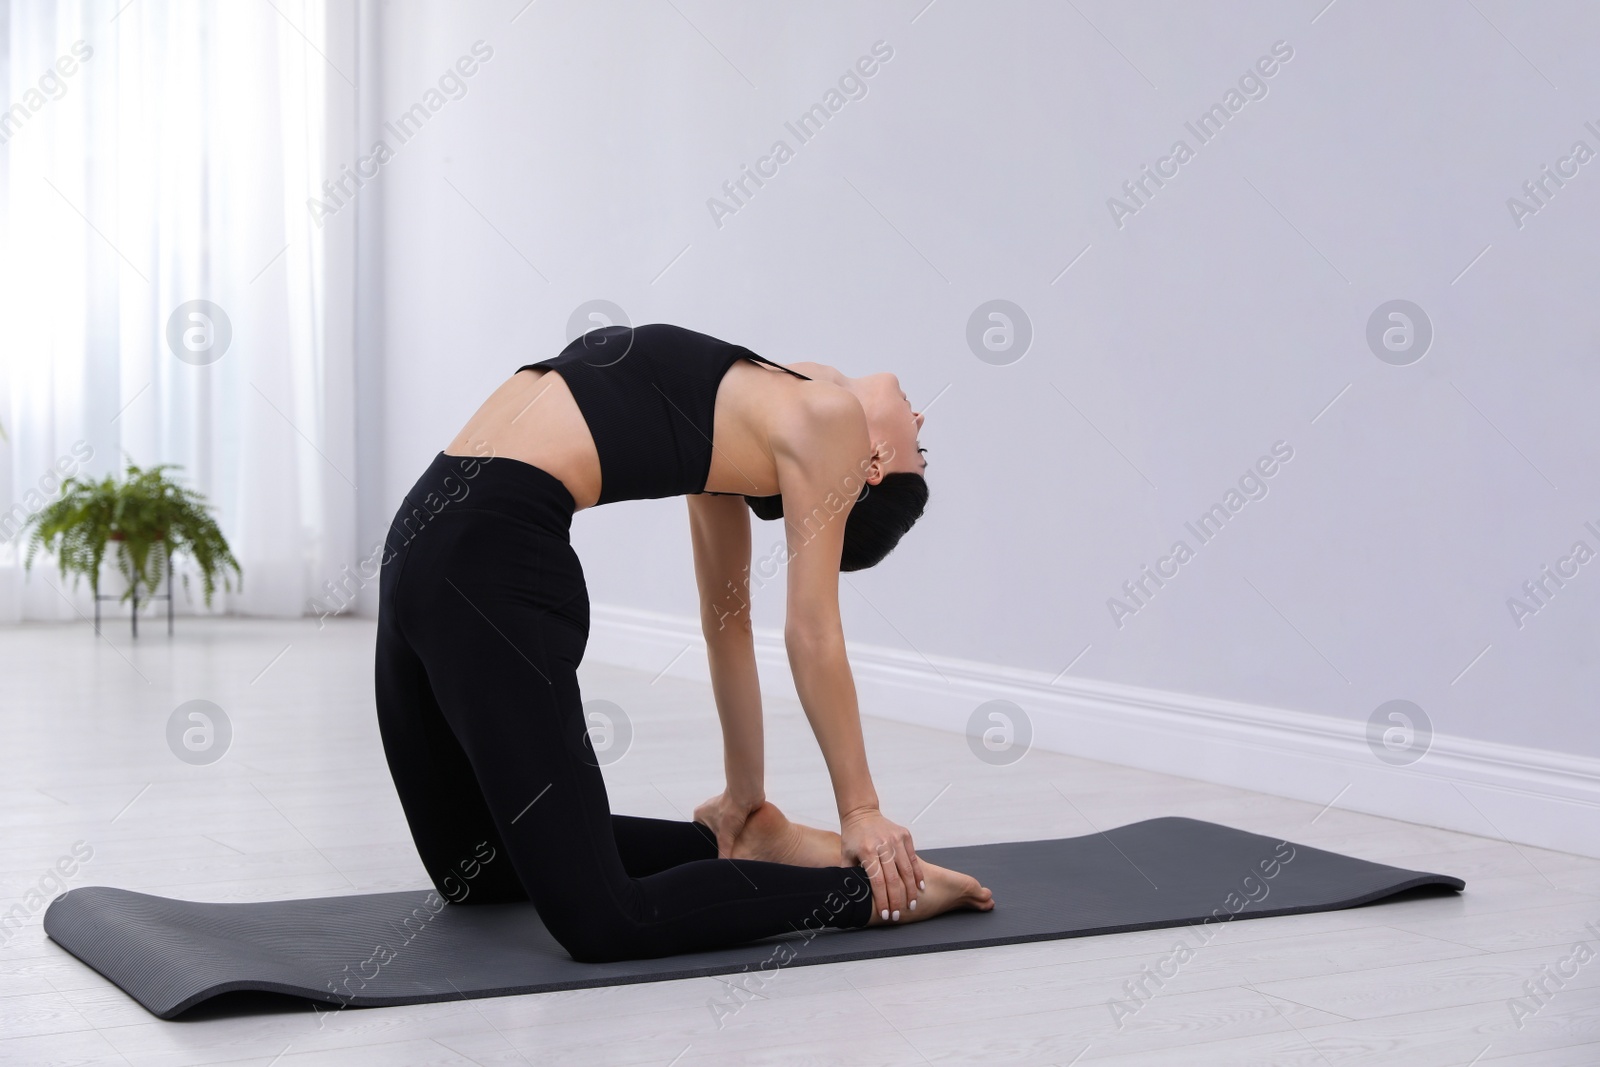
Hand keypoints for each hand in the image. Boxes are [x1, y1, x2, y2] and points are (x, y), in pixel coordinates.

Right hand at [694, 790, 762, 858]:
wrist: (749, 793)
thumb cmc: (732, 810)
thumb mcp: (725, 836)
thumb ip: (724, 853)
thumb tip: (725, 868)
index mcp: (699, 815)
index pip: (700, 837)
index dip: (706, 847)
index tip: (711, 857)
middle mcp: (709, 812)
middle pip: (713, 834)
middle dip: (719, 842)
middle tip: (723, 854)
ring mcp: (722, 811)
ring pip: (724, 830)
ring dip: (730, 837)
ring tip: (734, 848)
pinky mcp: (734, 811)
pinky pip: (734, 825)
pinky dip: (738, 832)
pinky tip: (742, 841)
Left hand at [839, 807, 923, 921]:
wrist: (862, 813)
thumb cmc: (852, 838)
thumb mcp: (846, 856)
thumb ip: (850, 876)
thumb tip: (851, 898)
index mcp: (867, 851)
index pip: (878, 881)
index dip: (883, 900)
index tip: (886, 914)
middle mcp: (883, 845)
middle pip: (894, 878)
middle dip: (897, 900)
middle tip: (899, 915)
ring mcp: (896, 839)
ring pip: (907, 869)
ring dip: (911, 890)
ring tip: (912, 905)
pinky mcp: (905, 835)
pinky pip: (913, 858)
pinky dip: (917, 874)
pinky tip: (920, 887)